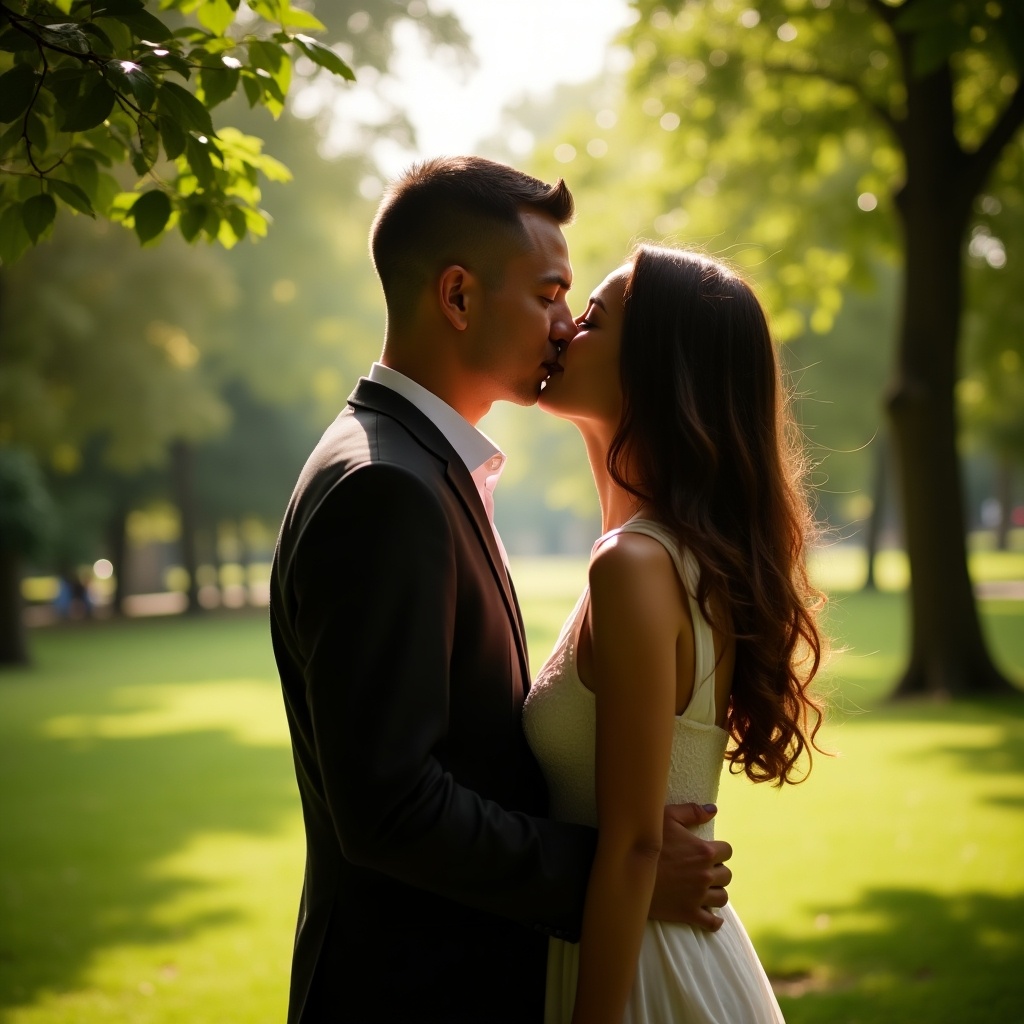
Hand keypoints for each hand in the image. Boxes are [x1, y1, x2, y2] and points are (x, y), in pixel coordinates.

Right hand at [648, 803, 732, 930]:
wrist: (628, 871)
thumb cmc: (648, 842)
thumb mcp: (666, 817)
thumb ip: (692, 812)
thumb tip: (713, 810)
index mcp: (704, 851)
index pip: (728, 851)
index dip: (719, 850)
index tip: (708, 852)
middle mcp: (706, 874)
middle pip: (727, 875)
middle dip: (717, 871)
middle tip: (702, 870)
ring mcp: (699, 896)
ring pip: (722, 897)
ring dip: (716, 892)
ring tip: (704, 889)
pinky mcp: (689, 913)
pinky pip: (712, 922)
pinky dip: (714, 920)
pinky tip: (709, 913)